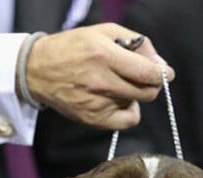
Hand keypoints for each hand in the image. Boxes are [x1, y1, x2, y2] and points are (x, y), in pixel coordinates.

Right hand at [25, 23, 174, 128]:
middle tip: (142, 77)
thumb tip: (162, 65)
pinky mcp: (93, 119)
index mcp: (104, 55)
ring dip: (134, 93)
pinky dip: (129, 111)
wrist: (37, 71)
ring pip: (137, 103)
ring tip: (116, 83)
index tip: (165, 73)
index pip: (149, 73)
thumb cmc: (74, 48)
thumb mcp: (104, 32)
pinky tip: (118, 100)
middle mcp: (101, 81)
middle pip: (148, 91)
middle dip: (152, 84)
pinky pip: (128, 121)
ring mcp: (97, 103)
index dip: (163, 74)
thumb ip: (138, 44)